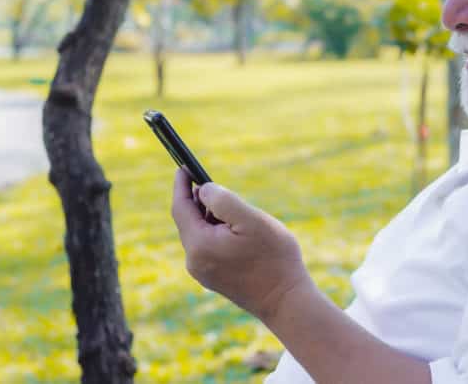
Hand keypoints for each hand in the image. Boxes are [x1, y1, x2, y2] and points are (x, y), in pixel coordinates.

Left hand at [171, 168, 310, 320]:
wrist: (286, 301)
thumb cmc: (273, 257)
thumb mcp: (250, 219)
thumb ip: (223, 200)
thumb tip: (203, 189)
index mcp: (199, 244)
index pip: (181, 207)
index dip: (181, 185)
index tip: (183, 166)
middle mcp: (194, 261)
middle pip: (188, 220)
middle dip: (199, 200)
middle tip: (214, 182)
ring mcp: (203, 273)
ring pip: (199, 233)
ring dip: (211, 216)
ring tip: (235, 210)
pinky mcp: (213, 279)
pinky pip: (207, 246)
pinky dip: (216, 231)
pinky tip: (237, 230)